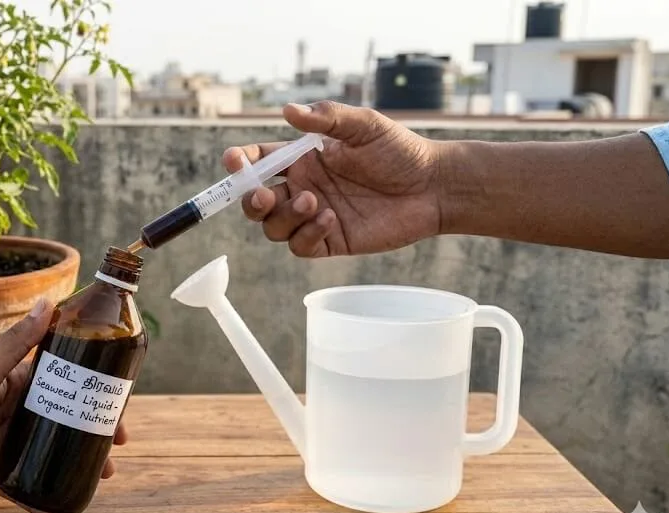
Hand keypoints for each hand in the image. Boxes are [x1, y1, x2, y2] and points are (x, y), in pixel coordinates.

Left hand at [0, 299, 127, 512]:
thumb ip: (17, 341)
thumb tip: (48, 303)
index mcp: (17, 385)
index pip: (64, 386)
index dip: (93, 394)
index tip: (117, 404)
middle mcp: (16, 414)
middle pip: (65, 423)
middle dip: (94, 434)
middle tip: (116, 446)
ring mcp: (6, 445)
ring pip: (50, 455)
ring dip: (75, 466)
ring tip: (101, 477)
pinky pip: (23, 487)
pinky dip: (40, 499)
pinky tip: (57, 508)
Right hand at [223, 101, 443, 257]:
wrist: (433, 187)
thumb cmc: (401, 151)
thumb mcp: (365, 126)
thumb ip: (327, 119)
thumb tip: (288, 110)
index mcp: (304, 159)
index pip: (260, 161)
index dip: (241, 163)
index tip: (234, 161)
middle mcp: (304, 188)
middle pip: (257, 201)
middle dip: (251, 199)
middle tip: (265, 194)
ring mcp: (314, 216)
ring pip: (273, 226)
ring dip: (284, 216)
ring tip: (313, 202)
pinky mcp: (330, 240)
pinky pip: (300, 245)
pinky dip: (305, 234)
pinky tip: (328, 218)